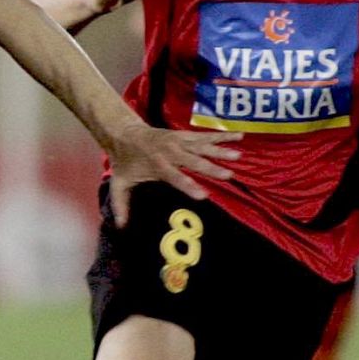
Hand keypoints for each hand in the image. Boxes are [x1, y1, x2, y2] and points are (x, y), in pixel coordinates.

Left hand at [106, 121, 240, 224]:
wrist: (124, 133)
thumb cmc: (124, 161)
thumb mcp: (119, 183)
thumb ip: (120, 205)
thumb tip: (120, 226)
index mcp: (156, 166)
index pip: (174, 178)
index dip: (188, 186)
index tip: (204, 196)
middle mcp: (170, 153)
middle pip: (193, 162)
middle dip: (211, 169)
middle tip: (228, 176)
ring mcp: (178, 142)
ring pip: (202, 147)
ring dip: (220, 151)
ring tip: (238, 156)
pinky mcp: (184, 135)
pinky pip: (206, 136)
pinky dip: (222, 137)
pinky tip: (240, 137)